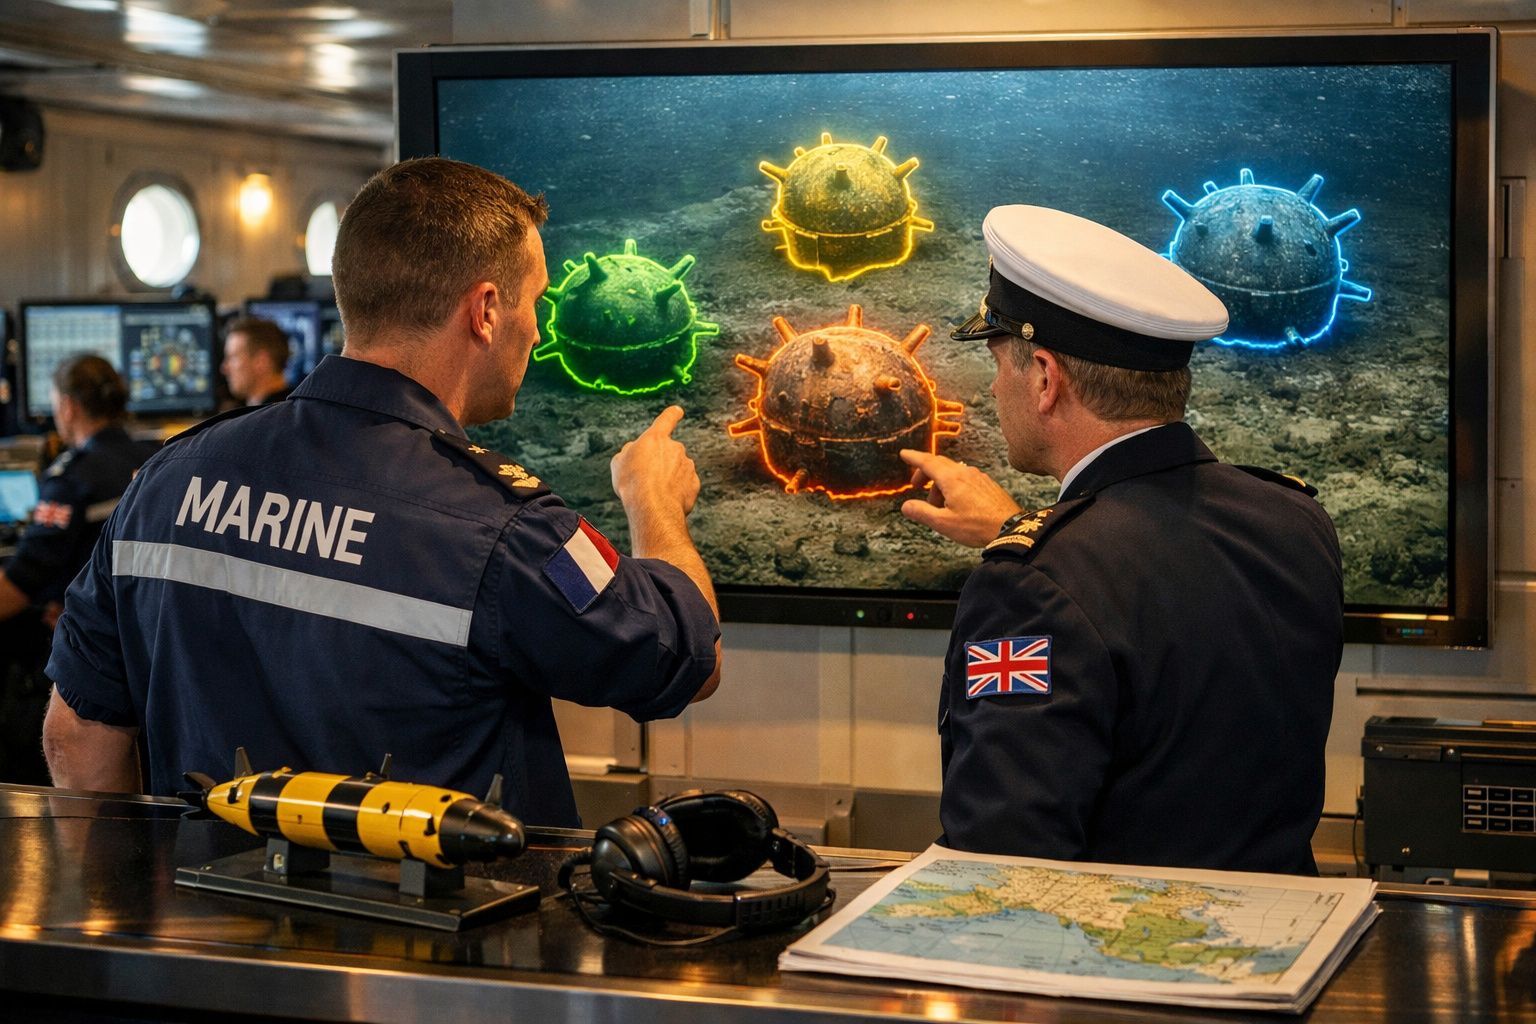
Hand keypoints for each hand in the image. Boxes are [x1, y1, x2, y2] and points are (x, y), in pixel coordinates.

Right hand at [611, 405, 700, 528]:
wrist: (652, 507)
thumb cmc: (633, 483)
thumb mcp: (619, 462)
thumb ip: (629, 452)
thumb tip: (635, 451)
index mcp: (656, 438)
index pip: (666, 419)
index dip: (671, 414)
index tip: (677, 411)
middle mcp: (675, 448)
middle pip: (668, 452)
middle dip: (660, 463)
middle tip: (645, 479)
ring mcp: (687, 465)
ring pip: (677, 469)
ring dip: (668, 478)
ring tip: (653, 492)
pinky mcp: (694, 483)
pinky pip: (684, 485)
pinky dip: (676, 491)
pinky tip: (664, 499)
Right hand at [899, 449, 1022, 547]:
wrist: (1010, 528)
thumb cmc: (976, 526)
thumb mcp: (943, 523)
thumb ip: (922, 512)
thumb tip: (906, 506)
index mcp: (951, 479)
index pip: (928, 462)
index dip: (914, 457)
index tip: (904, 454)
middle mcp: (965, 473)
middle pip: (939, 464)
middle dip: (925, 472)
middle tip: (915, 484)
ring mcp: (978, 477)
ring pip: (953, 472)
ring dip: (940, 483)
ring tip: (937, 504)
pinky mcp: (988, 484)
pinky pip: (965, 478)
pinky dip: (954, 485)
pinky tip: (955, 502)